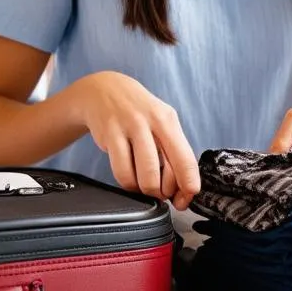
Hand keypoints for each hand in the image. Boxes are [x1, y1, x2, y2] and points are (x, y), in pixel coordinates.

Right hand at [69, 71, 199, 209]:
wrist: (103, 91)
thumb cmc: (139, 113)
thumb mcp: (161, 122)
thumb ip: (173, 150)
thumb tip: (183, 188)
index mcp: (169, 121)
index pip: (186, 159)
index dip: (188, 186)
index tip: (185, 199)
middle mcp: (151, 122)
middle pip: (167, 172)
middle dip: (165, 192)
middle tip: (162, 194)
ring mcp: (130, 127)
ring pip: (144, 176)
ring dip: (146, 191)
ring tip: (145, 187)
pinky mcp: (110, 135)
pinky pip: (122, 172)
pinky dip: (128, 184)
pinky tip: (130, 179)